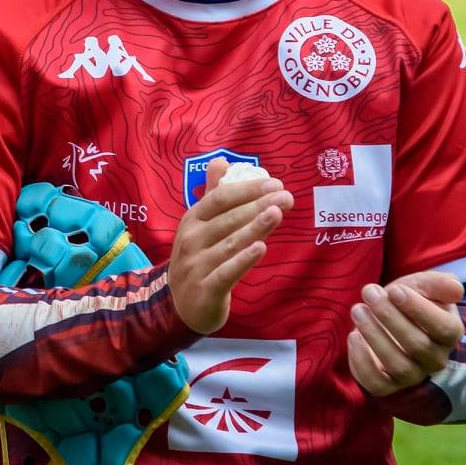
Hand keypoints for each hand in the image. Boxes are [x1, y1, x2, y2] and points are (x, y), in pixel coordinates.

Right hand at [168, 160, 291, 333]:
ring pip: (230, 243)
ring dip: (254, 228)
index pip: (219, 199)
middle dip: (258, 206)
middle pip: (228, 219)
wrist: (180, 304)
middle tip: (286, 197)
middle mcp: (192, 240)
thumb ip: (213, 194)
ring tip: (277, 214)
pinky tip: (261, 248)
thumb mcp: (199, 224)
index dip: (247, 190)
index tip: (274, 184)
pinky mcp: (207, 289)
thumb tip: (221, 160)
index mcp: (192, 220)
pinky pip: (227, 272)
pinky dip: (243, 260)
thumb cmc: (198, 257)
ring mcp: (197, 265)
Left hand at [347, 270, 464, 396]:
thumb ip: (439, 284)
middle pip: (418, 345)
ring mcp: (412, 374)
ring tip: (358, 309)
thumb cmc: (407, 300)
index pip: (443, 328)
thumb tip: (456, 288)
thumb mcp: (422, 286)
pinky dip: (362, 361)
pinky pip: (377, 383)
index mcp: (450, 333)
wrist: (386, 319)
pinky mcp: (387, 384)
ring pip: (398, 365)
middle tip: (369, 292)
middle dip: (389, 316)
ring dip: (374, 335)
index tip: (394, 290)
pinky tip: (353, 336)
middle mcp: (435, 358)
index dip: (418, 309)